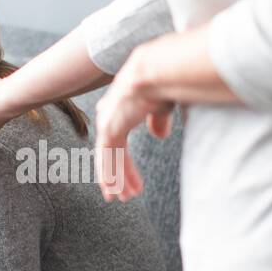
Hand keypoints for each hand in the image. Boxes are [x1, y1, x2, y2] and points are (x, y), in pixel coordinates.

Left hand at [94, 50, 174, 201]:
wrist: (157, 71)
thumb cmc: (164, 81)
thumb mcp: (163, 106)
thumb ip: (159, 121)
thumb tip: (159, 135)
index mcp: (122, 110)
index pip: (119, 143)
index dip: (124, 164)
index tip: (131, 180)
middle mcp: (110, 116)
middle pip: (111, 153)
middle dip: (118, 176)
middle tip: (122, 196)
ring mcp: (107, 122)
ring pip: (107, 159)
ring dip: (114, 181)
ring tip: (119, 199)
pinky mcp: (109, 129)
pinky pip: (107, 159)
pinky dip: (110, 176)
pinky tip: (114, 192)